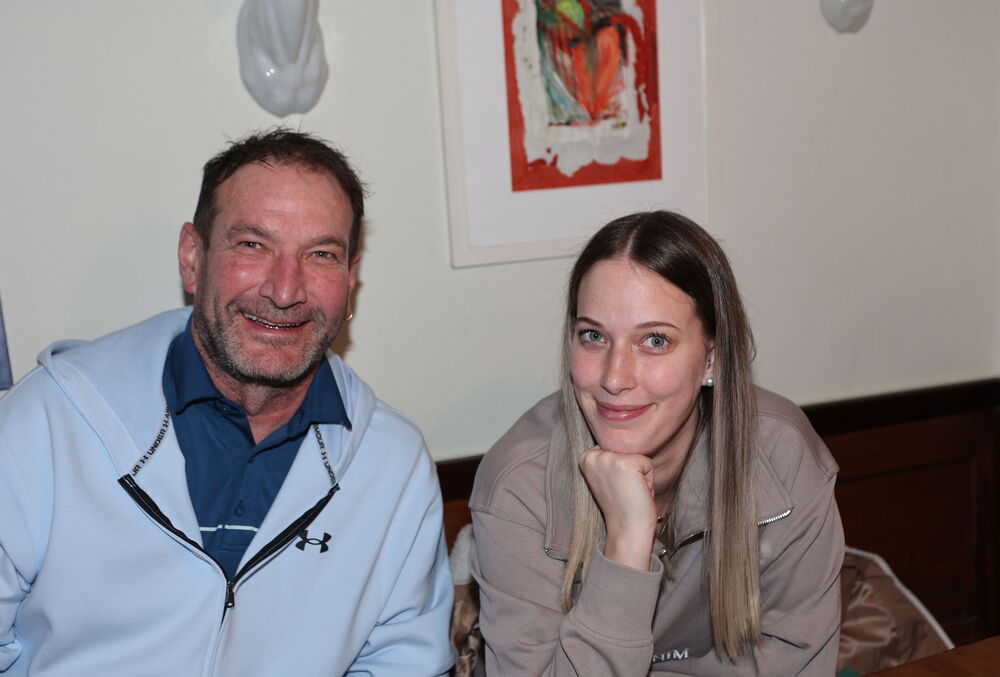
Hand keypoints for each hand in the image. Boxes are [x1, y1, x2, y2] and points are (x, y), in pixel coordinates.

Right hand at [579, 447, 656, 570]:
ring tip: (631, 491)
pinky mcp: (626, 464)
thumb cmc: (621, 505)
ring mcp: (608, 458)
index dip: (621, 468)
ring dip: (641, 474)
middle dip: (632, 469)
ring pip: (637, 455)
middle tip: (624, 490)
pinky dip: (649, 479)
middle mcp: (593, 455)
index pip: (615, 447)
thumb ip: (610, 458)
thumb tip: (626, 440)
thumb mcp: (607, 476)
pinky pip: (648, 463)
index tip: (615, 487)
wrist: (626, 529)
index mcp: (586, 457)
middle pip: (626, 449)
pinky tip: (637, 493)